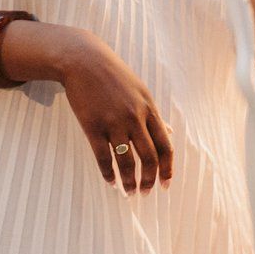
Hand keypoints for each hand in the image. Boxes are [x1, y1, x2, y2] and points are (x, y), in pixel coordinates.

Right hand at [54, 28, 175, 192]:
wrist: (84, 61)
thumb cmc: (114, 76)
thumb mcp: (141, 91)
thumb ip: (155, 115)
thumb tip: (170, 133)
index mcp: (149, 109)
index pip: (165, 146)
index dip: (167, 169)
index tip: (166, 184)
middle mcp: (134, 118)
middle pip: (148, 157)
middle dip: (149, 180)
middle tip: (146, 193)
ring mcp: (113, 123)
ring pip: (125, 162)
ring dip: (129, 182)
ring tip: (129, 192)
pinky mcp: (93, 126)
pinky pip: (103, 157)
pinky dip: (108, 173)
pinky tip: (110, 182)